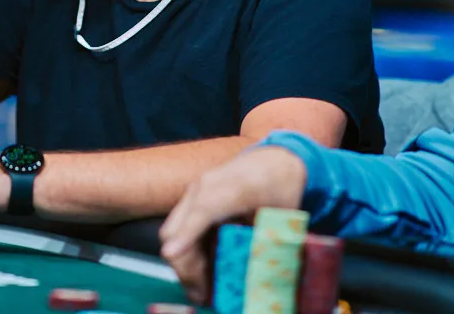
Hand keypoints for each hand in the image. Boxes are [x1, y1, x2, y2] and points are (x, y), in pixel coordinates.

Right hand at [159, 147, 307, 305]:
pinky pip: (179, 229)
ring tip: (201, 289)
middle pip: (175, 227)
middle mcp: (204, 187)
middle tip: (201, 295)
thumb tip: (255, 276)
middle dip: (183, 265)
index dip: (186, 235)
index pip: (202, 211)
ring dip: (183, 262)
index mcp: (232, 188)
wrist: (274, 160)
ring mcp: (194, 193)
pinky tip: (203, 270)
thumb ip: (265, 242)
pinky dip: (186, 252)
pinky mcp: (191, 200)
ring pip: (172, 232)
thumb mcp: (282, 216)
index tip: (172, 254)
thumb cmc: (280, 186)